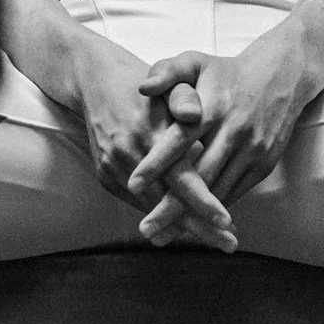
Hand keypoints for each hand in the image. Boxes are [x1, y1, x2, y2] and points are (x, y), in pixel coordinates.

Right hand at [66, 43, 235, 250]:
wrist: (94, 78)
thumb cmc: (144, 80)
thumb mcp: (169, 78)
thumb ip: (184, 97)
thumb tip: (193, 116)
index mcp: (150, 130)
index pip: (181, 177)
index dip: (204, 203)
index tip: (228, 222)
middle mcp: (129, 152)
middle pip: (168, 201)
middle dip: (200, 226)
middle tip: (229, 244)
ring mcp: (113, 166)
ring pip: (152, 207)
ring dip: (182, 225)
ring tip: (215, 239)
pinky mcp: (104, 174)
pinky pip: (137, 200)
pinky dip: (161, 213)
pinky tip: (185, 224)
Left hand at [131, 39, 319, 239]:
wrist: (282, 77)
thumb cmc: (227, 72)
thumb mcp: (196, 61)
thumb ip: (167, 72)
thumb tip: (142, 88)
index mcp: (212, 107)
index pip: (180, 139)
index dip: (156, 163)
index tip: (133, 183)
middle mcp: (233, 131)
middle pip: (199, 176)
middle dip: (171, 206)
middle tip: (146, 228)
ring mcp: (252, 150)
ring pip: (218, 191)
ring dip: (192, 217)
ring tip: (164, 236)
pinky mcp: (264, 164)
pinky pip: (235, 192)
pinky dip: (214, 210)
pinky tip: (193, 224)